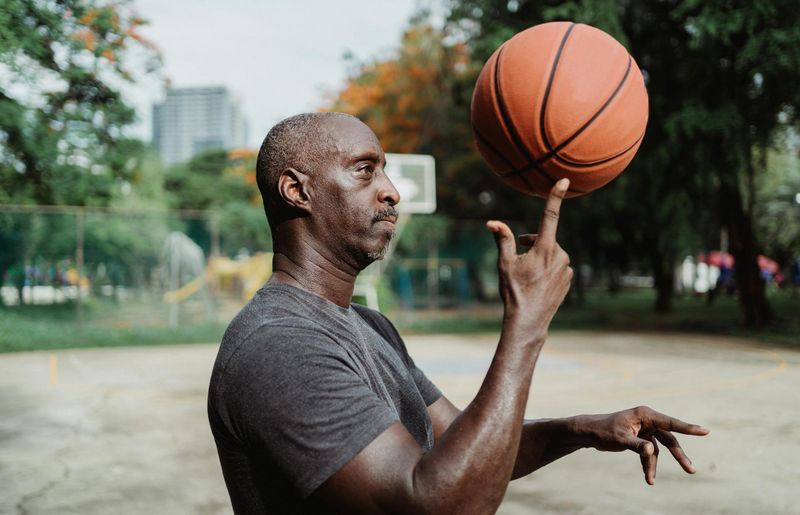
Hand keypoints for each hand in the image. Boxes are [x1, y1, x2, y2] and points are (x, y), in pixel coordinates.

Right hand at [486, 178, 572, 340]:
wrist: (529, 321)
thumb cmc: (514, 291)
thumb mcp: (504, 264)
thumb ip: (502, 239)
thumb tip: (492, 222)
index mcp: (545, 248)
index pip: (550, 216)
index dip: (555, 196)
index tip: (564, 180)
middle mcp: (561, 256)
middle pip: (545, 239)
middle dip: (532, 243)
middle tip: (519, 260)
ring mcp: (567, 269)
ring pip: (552, 253)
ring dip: (540, 257)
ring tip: (528, 276)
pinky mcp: (569, 279)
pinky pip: (558, 266)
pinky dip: (547, 269)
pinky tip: (537, 284)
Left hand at [571, 406, 709, 484]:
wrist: (590, 433)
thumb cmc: (603, 432)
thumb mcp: (619, 439)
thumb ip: (637, 445)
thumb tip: (651, 451)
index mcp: (645, 415)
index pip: (670, 423)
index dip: (688, 428)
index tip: (705, 431)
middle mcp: (648, 421)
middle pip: (669, 439)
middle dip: (678, 456)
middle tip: (691, 471)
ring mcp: (645, 430)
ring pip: (660, 449)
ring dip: (655, 465)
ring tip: (650, 481)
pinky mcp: (640, 439)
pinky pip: (649, 453)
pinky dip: (647, 465)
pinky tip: (646, 477)